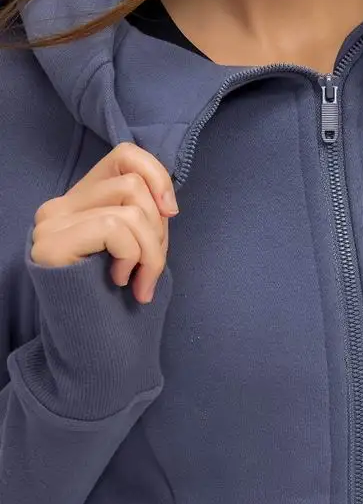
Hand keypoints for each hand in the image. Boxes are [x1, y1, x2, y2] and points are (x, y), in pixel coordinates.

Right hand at [31, 142, 178, 303]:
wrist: (98, 348)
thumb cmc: (121, 296)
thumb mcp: (138, 242)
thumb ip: (143, 212)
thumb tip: (166, 202)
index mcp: (80, 200)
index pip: (125, 155)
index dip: (158, 177)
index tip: (171, 213)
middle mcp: (58, 207)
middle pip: (133, 184)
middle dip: (158, 229)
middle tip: (152, 267)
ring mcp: (50, 225)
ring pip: (130, 209)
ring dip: (151, 251)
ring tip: (141, 281)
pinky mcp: (51, 246)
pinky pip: (115, 229)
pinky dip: (132, 257)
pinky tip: (121, 282)